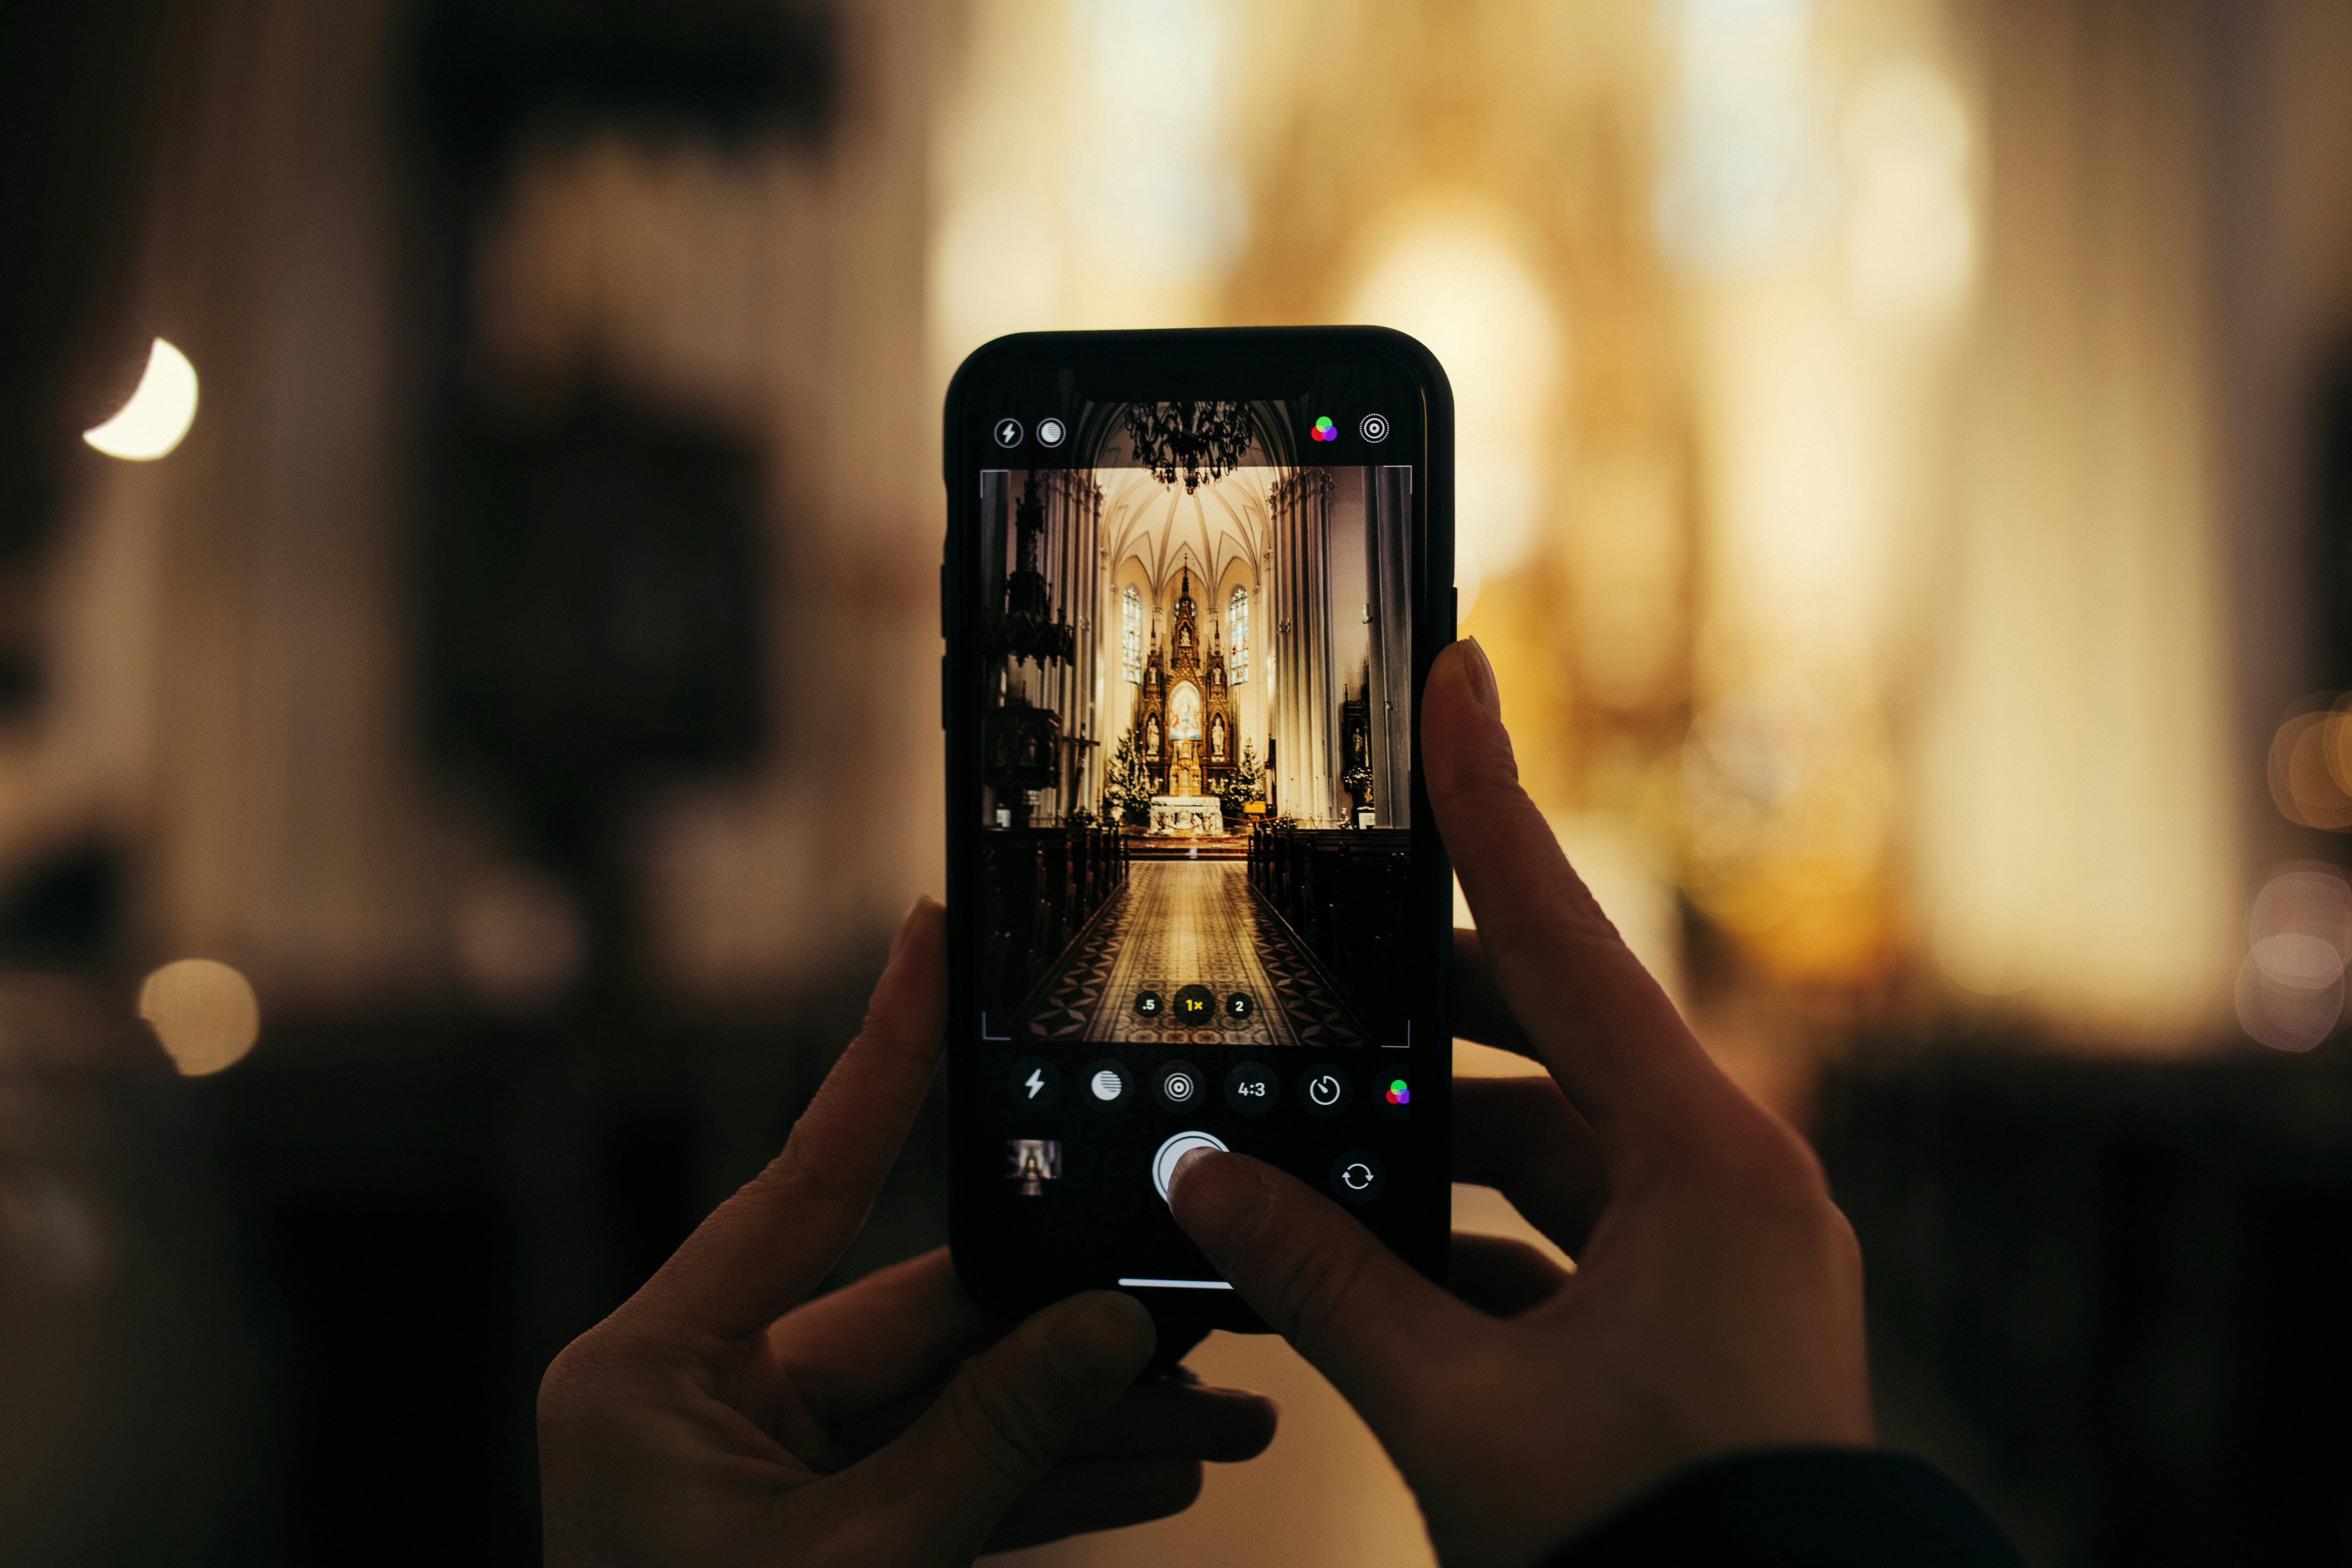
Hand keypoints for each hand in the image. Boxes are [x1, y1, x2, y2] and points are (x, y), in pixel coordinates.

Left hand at [539, 899, 1276, 1565]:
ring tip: (1224, 1400)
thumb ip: (995, 1439)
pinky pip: (950, 1479)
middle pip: (919, 1318)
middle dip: (1066, 1314)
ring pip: (956, 1404)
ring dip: (1087, 1409)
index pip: (799, 1176)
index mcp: (655, 1369)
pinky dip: (1050, 1479)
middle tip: (1185, 1276)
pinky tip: (1165, 1467)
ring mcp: (765, 1469)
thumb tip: (1115, 1325)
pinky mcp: (821, 1532)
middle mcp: (707, 1397)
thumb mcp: (864, 1565)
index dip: (881, 1058)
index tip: (927, 944)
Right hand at [1168, 640, 1871, 1567]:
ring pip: (1552, 1149)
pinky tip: (1375, 1266)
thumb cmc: (1653, 1540)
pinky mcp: (1700, 1316)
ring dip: (1435, 1152)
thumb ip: (1324, 1282)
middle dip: (1426, 1018)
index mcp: (1704, 1160)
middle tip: (1323, 975)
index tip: (1460, 673)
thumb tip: (1204, 1185)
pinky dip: (1475, 1242)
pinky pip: (1570, 1237)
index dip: (1496, 799)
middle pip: (1554, 1038)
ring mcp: (1721, 1250)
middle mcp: (1729, 1181)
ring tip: (1314, 1154)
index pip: (1566, 936)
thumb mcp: (1460, 1408)